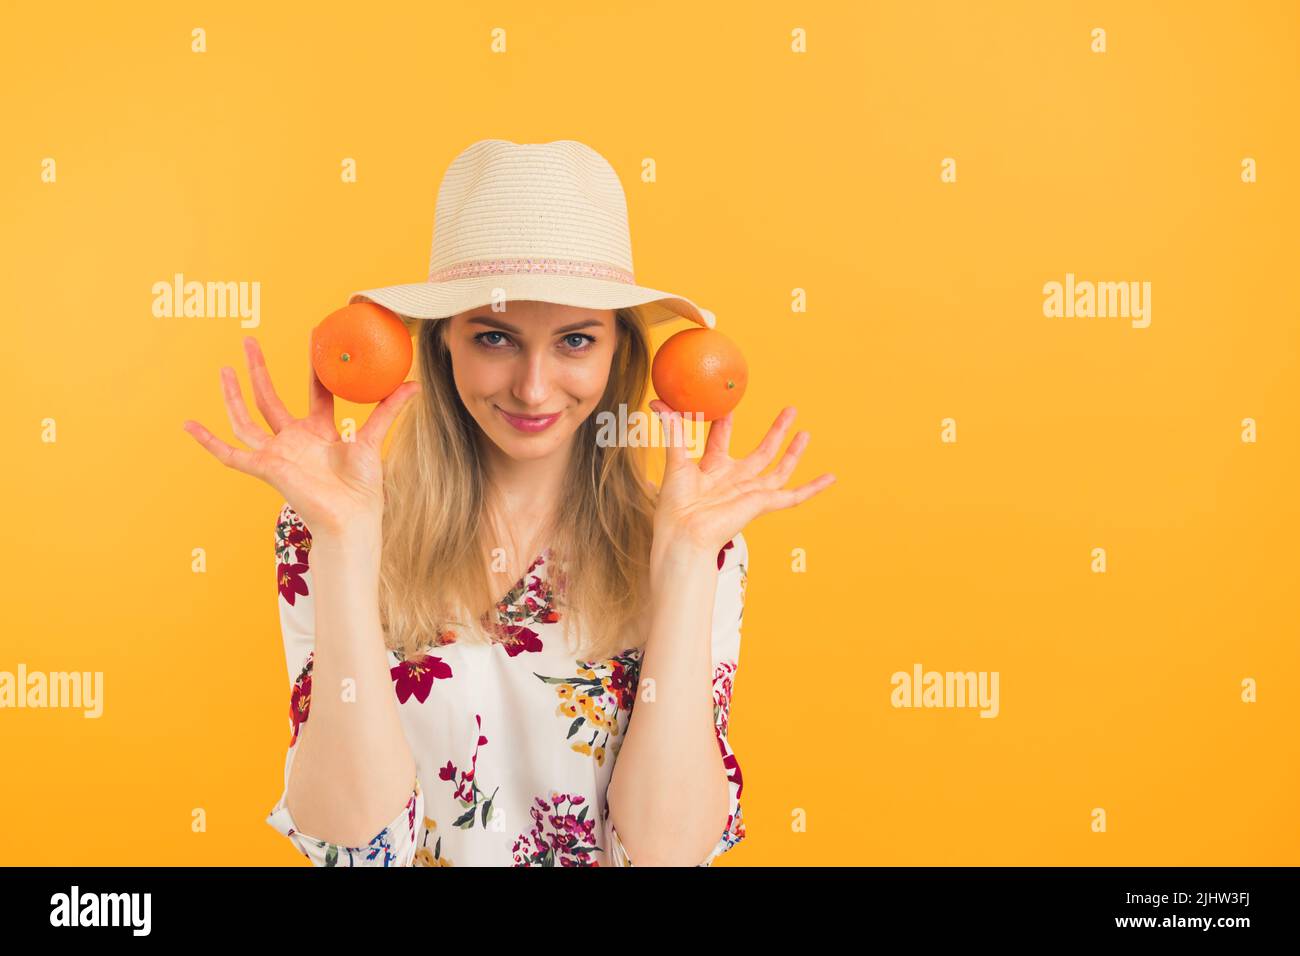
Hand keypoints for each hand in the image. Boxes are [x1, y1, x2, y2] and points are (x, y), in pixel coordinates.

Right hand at [182, 335, 420, 537]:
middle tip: (248, 340)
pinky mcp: (265, 468)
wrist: (352, 519)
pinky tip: (190, 426)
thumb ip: (388, 410)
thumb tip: (414, 382)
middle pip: (270, 398)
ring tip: (224, 367)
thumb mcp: (375, 440)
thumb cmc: (363, 489)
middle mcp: (295, 441)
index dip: (314, 365)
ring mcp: (277, 454)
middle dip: (259, 369)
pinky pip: (230, 455)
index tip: (314, 336)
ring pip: (246, 420)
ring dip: (233, 395)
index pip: (315, 391)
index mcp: (320, 432)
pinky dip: (209, 442)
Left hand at [648, 400, 835, 556]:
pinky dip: (813, 488)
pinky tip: (830, 478)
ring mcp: (750, 493)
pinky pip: (793, 497)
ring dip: (794, 451)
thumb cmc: (675, 506)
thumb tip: (658, 401)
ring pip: (779, 469)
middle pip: (760, 451)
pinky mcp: (762, 504)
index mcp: (711, 470)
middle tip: (790, 410)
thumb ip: (673, 430)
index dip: (725, 422)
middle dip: (776, 430)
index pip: (721, 440)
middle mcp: (734, 480)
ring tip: (806, 432)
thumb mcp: (676, 460)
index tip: (728, 405)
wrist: (685, 534)